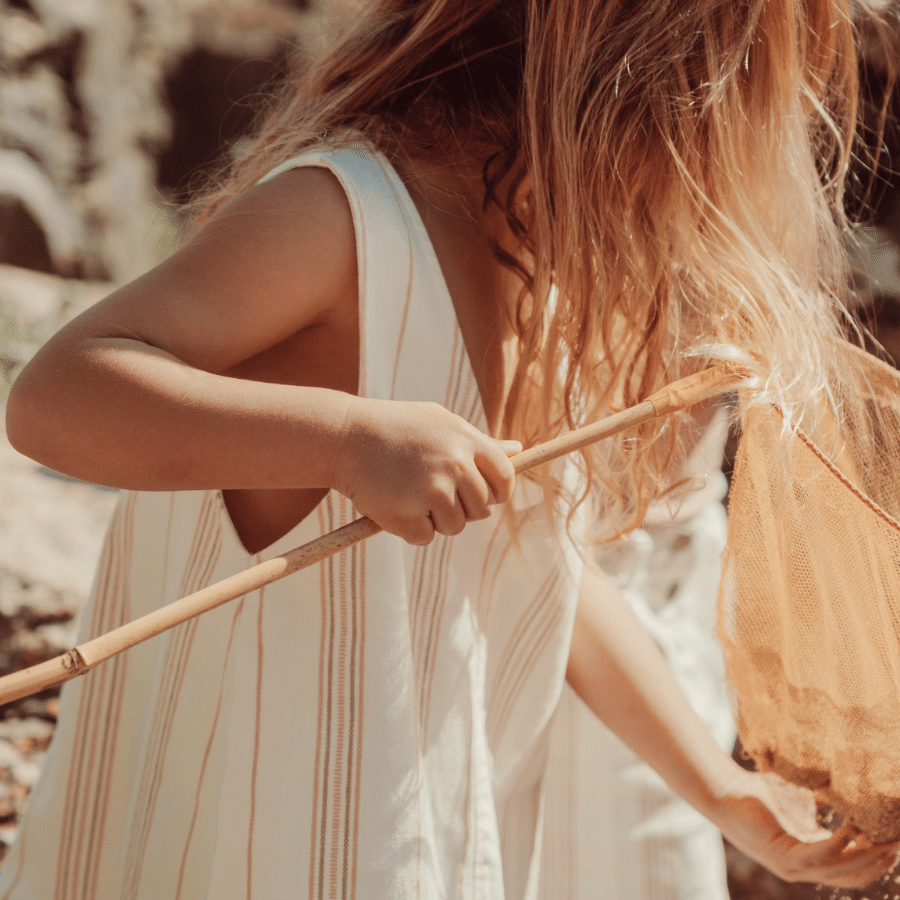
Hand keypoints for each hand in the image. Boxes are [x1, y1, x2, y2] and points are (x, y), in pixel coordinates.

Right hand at [332, 397, 519, 544]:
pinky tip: (393, 503)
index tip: (482, 495)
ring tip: (409, 494)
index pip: (504, 478)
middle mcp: (455, 465)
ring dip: (435, 520)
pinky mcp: (408, 515)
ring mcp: (432, 491)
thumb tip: (518, 450)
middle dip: (462, 508)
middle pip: (481, 509)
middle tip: (431, 492)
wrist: (345, 436)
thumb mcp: (441, 422)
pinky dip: (410, 528)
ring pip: (454, 526)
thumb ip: (479, 441)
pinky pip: (425, 537)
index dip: (497, 492)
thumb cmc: (395, 428)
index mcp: (467, 441)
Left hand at [710, 768, 899, 889]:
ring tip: (889, 840)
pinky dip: (841, 843)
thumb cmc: (757, 794)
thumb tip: (839, 791)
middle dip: (882, 863)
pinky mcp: (784, 855)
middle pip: (854, 875)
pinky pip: (820, 854)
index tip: (897, 845)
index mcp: (809, 859)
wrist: (723, 792)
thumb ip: (818, 807)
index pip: (852, 870)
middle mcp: (804, 870)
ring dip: (869, 857)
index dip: (877, 861)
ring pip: (842, 870)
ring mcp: (794, 868)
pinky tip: (856, 829)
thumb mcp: (797, 805)